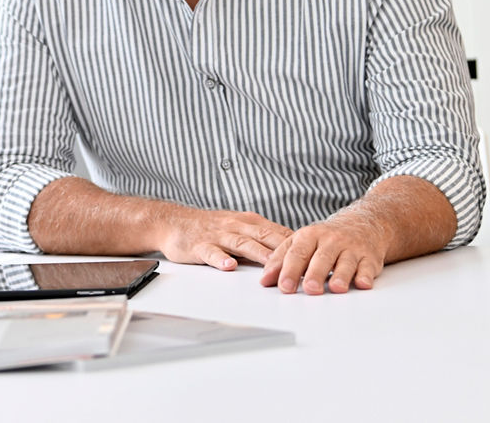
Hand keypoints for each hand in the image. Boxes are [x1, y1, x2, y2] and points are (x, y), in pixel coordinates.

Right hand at [157, 208, 292, 270]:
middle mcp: (236, 226)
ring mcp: (218, 235)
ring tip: (273, 267)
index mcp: (249, 222)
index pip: (279, 233)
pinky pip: (211, 252)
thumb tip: (294, 252)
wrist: (172, 221)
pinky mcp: (199, 245)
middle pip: (266, 237)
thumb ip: (262, 239)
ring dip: (259, 255)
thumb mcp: (239, 228)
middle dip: (286, 251)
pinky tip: (228, 266)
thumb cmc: (209, 228)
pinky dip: (220, 258)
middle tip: (304, 266)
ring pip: (242, 244)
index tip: (317, 258)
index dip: (299, 245)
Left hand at [260, 215, 385, 294]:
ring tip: (335, 288)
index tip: (284, 287)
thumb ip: (281, 260)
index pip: (297, 253)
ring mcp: (351, 248)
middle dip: (315, 274)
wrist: (360, 225)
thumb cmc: (324, 239)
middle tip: (309, 289)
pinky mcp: (370, 258)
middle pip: (321, 258)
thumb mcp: (300, 242)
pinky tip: (363, 284)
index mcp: (309, 236)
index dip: (289, 270)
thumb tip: (264, 281)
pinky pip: (368, 267)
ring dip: (341, 276)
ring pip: (345, 262)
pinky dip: (366, 276)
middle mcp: (330, 240)